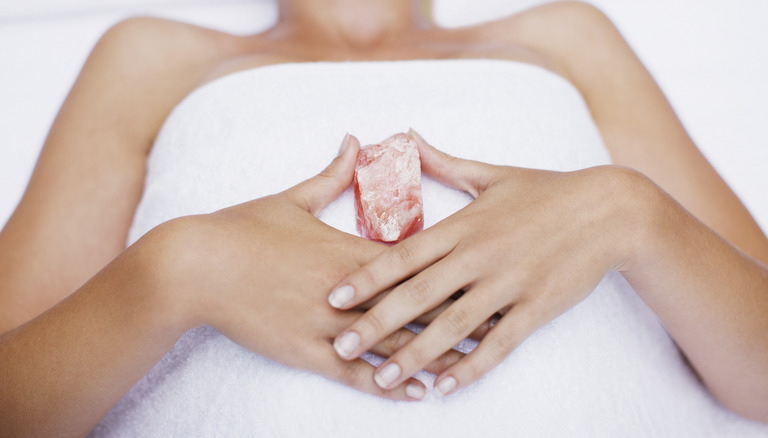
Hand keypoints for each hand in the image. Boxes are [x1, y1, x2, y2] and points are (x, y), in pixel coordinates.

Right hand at [154, 134, 462, 400]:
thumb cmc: (244, 229)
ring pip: (393, 345)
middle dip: (459, 315)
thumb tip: (355, 139)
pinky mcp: (306, 351)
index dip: (455, 271)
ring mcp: (328, 324)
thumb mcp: (291, 197)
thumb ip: (332, 173)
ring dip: (435, 356)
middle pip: (415, 305)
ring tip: (473, 366)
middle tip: (502, 321)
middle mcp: (347, 290)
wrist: (194, 266)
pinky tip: (418, 392)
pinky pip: (356, 373)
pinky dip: (390, 383)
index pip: (415, 263)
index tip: (489, 272)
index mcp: (348, 249)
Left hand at [328, 130, 641, 395]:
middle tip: (339, 345)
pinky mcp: (537, 306)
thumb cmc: (546, 190)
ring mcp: (509, 283)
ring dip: (415, 353)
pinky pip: (499, 343)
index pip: (404, 254)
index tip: (333, 296)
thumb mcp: (492, 174)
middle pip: (419, 294)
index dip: (367, 277)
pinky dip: (472, 365)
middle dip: (375, 323)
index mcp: (465, 225)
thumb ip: (444, 163)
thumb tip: (408, 137)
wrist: (610, 210)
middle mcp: (481, 256)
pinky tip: (445, 385)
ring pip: (453, 325)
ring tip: (383, 377)